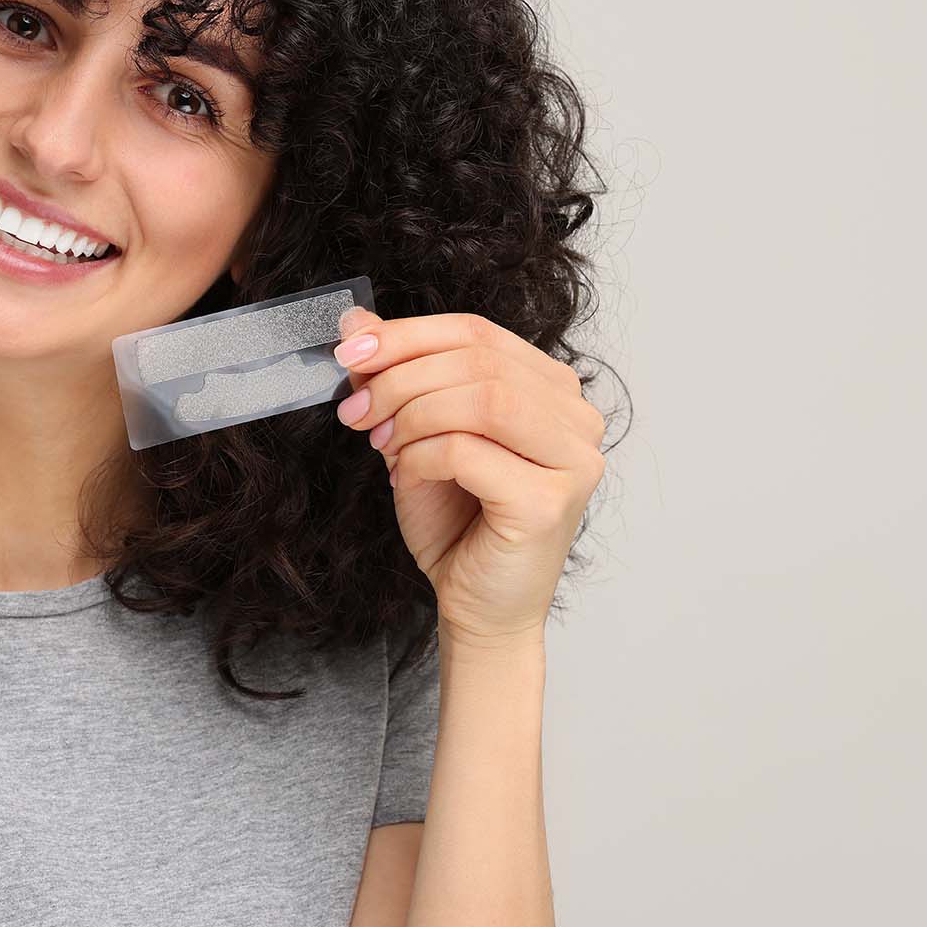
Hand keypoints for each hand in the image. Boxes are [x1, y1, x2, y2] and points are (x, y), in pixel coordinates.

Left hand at [332, 307, 606, 646]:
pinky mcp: (550, 501)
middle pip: (477, 360)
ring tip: (380, 442)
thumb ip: (396, 376)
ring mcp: (573, 460)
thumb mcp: (415, 433)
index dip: (407, 334)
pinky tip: (406, 474)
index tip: (350, 350)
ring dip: (411, 414)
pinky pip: (468, 451)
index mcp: (551, 389)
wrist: (478, 605)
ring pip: (480, 399)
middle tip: (356, 410)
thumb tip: (356, 321)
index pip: (478, 333)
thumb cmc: (457, 521)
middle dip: (400, 377)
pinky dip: (421, 456)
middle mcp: (576, 418)